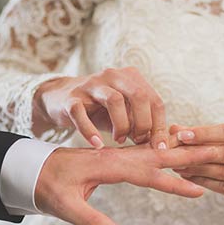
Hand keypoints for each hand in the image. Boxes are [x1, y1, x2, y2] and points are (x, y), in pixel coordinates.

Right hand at [32, 67, 167, 149]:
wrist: (61, 100)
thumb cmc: (99, 110)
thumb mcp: (124, 115)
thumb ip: (142, 125)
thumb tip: (162, 146)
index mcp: (131, 78)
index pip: (154, 100)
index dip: (159, 126)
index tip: (160, 148)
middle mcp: (113, 76)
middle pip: (139, 95)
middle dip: (143, 123)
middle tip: (138, 140)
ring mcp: (91, 85)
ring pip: (114, 100)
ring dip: (121, 125)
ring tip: (118, 140)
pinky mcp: (71, 98)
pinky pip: (81, 112)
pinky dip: (90, 131)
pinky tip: (97, 144)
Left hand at [34, 143, 223, 224]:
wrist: (30, 168)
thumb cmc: (46, 187)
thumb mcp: (66, 208)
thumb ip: (93, 223)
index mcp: (109, 165)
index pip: (149, 174)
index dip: (174, 183)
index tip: (198, 190)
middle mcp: (117, 156)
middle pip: (158, 154)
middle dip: (187, 154)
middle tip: (216, 152)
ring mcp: (116, 155)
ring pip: (154, 151)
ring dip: (179, 151)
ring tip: (205, 150)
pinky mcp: (114, 158)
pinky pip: (145, 153)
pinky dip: (164, 152)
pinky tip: (174, 154)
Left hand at [171, 123, 223, 224]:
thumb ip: (203, 135)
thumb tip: (174, 128)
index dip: (204, 133)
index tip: (181, 134)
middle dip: (198, 152)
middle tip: (175, 152)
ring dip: (198, 168)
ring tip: (178, 165)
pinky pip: (223, 187)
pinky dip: (203, 181)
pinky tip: (188, 177)